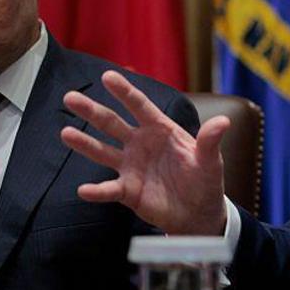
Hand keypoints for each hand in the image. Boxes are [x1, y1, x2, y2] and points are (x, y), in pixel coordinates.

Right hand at [60, 70, 228, 234]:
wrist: (199, 213)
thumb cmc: (205, 181)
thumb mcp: (211, 160)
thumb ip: (211, 141)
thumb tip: (224, 122)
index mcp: (161, 130)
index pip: (140, 107)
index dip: (125, 92)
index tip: (108, 76)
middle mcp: (140, 144)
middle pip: (112, 124)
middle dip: (92, 111)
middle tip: (70, 97)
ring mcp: (131, 167)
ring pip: (103, 152)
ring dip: (84, 143)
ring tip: (65, 133)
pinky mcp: (128, 191)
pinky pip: (109, 189)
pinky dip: (97, 190)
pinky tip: (83, 189)